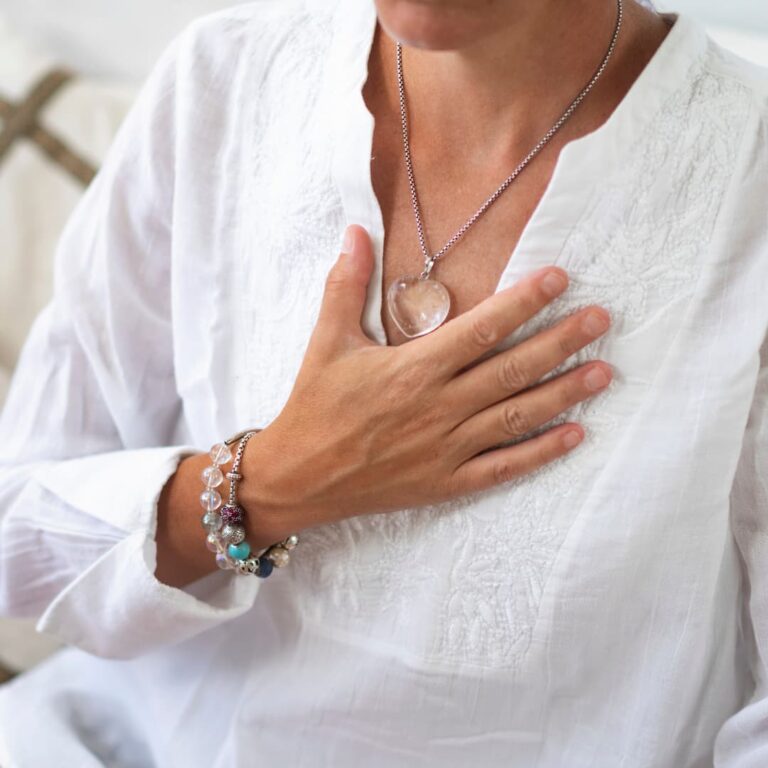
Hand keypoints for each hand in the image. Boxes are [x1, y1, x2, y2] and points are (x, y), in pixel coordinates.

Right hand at [242, 224, 611, 542]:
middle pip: (513, 368)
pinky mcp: (447, 482)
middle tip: (602, 320)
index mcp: (414, 367)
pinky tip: (575, 434)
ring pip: (518, 415)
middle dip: (562, 341)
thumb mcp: (325, 341)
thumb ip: (346, 285)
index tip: (560, 279)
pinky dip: (541, 452)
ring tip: (604, 372)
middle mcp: (439, 406)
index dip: (525, 301)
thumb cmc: (314, 406)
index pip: (482, 328)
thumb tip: (355, 230)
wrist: (298, 477)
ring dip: (564, 392)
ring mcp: (447, 448)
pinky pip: (504, 467)